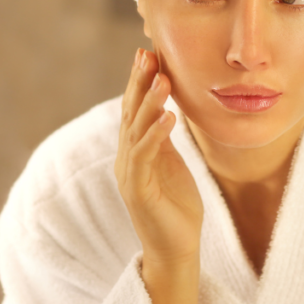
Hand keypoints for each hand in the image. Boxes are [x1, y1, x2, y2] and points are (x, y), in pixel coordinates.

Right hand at [115, 49, 203, 263]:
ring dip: (148, 103)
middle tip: (147, 54)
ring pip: (135, 130)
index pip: (133, 108)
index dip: (138, 81)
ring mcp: (130, 174)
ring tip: (163, 79)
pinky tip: (169, 116)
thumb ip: (163, 138)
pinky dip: (155, 134)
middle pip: (129, 113)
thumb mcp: (171, 164)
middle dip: (138, 83)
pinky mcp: (139, 191)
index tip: (147, 53)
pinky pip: (145, 156)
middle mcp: (126, 159)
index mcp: (134, 150)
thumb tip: (166, 107)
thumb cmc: (176, 207)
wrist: (176, 250)